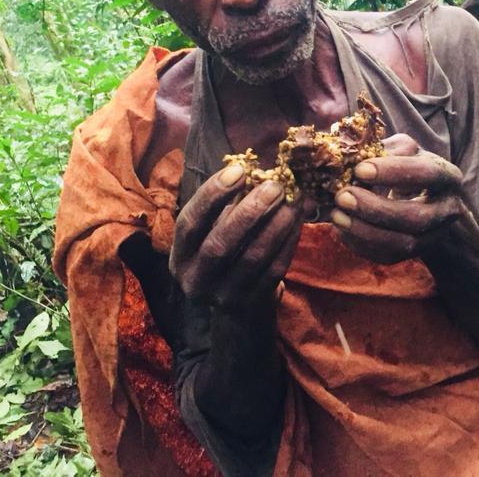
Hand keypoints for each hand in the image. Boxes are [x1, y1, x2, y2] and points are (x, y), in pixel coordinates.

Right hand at [171, 165, 302, 310]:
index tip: (239, 169)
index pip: (189, 223)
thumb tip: (255, 168)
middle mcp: (196, 280)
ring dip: (276, 224)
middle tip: (275, 186)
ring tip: (294, 200)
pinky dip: (288, 241)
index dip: (212, 195)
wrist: (235, 308)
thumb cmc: (223, 252)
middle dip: (250, 211)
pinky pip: (274, 269)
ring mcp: (224, 296)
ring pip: (252, 257)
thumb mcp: (213, 231)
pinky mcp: (253, 303)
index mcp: (180, 256)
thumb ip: (225, 204)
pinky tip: (298, 220)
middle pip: (220, 244)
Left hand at [329, 134, 467, 263]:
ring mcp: (433, 237)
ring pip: (403, 243)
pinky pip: (388, 256)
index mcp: (447, 176)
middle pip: (416, 217)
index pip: (426, 174)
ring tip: (337, 214)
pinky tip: (342, 229)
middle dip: (376, 209)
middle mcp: (447, 210)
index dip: (394, 172)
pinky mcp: (413, 254)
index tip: (360, 169)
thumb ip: (382, 150)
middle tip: (343, 196)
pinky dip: (361, 244)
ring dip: (365, 230)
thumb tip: (351, 155)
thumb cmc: (406, 166)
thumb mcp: (400, 150)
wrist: (422, 196)